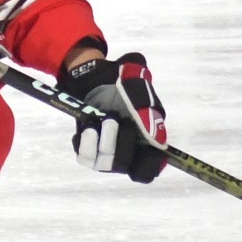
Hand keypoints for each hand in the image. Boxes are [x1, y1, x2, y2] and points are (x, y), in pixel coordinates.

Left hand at [57, 51, 167, 182]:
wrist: (95, 74)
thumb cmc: (122, 79)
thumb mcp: (138, 87)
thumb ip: (147, 112)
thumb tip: (158, 142)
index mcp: (148, 138)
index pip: (150, 167)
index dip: (148, 164)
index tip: (144, 151)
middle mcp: (128, 148)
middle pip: (126, 167)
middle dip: (121, 144)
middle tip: (112, 118)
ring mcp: (107, 148)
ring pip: (104, 165)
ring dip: (101, 143)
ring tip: (95, 122)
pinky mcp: (88, 145)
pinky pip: (85, 156)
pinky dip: (84, 142)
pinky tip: (87, 125)